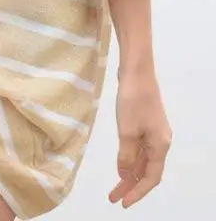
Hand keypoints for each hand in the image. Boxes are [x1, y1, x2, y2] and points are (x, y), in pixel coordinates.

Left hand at [109, 69, 171, 208]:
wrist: (136, 71)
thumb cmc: (133, 101)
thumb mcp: (127, 131)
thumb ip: (126, 156)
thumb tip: (124, 174)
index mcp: (160, 145)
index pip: (151, 178)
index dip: (137, 192)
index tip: (123, 203)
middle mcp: (160, 141)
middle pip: (147, 170)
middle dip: (131, 185)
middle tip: (113, 198)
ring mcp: (153, 132)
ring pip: (142, 159)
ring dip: (129, 173)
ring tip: (114, 187)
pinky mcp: (145, 123)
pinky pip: (139, 148)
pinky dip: (130, 158)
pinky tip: (120, 164)